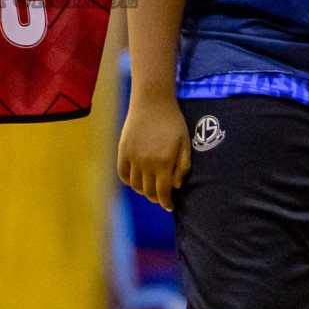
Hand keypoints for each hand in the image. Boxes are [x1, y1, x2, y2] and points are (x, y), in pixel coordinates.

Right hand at [117, 95, 191, 211]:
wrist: (152, 102)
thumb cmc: (172, 122)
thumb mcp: (185, 143)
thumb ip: (183, 166)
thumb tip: (176, 186)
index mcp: (164, 162)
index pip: (163, 192)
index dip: (166, 203)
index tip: (169, 206)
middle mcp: (147, 163)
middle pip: (149, 192)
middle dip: (156, 198)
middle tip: (161, 196)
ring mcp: (133, 158)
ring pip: (136, 186)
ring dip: (143, 191)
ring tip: (149, 187)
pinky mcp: (123, 151)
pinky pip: (123, 174)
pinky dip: (129, 181)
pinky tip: (136, 179)